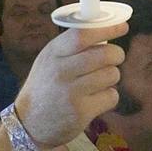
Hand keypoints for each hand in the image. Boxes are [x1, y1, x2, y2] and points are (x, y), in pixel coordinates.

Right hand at [12, 22, 127, 148]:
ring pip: (112, 74)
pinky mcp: (81, 112)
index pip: (83, 35)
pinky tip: (95, 100)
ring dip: (111, 78)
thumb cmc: (45, 88)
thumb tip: (106, 31)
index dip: (107, 29)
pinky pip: (111, 96)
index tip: (122, 26)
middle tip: (114, 58)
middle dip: (117, 55)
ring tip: (97, 83)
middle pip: (105, 54)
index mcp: (53, 53)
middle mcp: (61, 71)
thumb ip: (72, 47)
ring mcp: (71, 92)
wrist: (29, 124)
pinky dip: (108, 97)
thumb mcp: (49, 61)